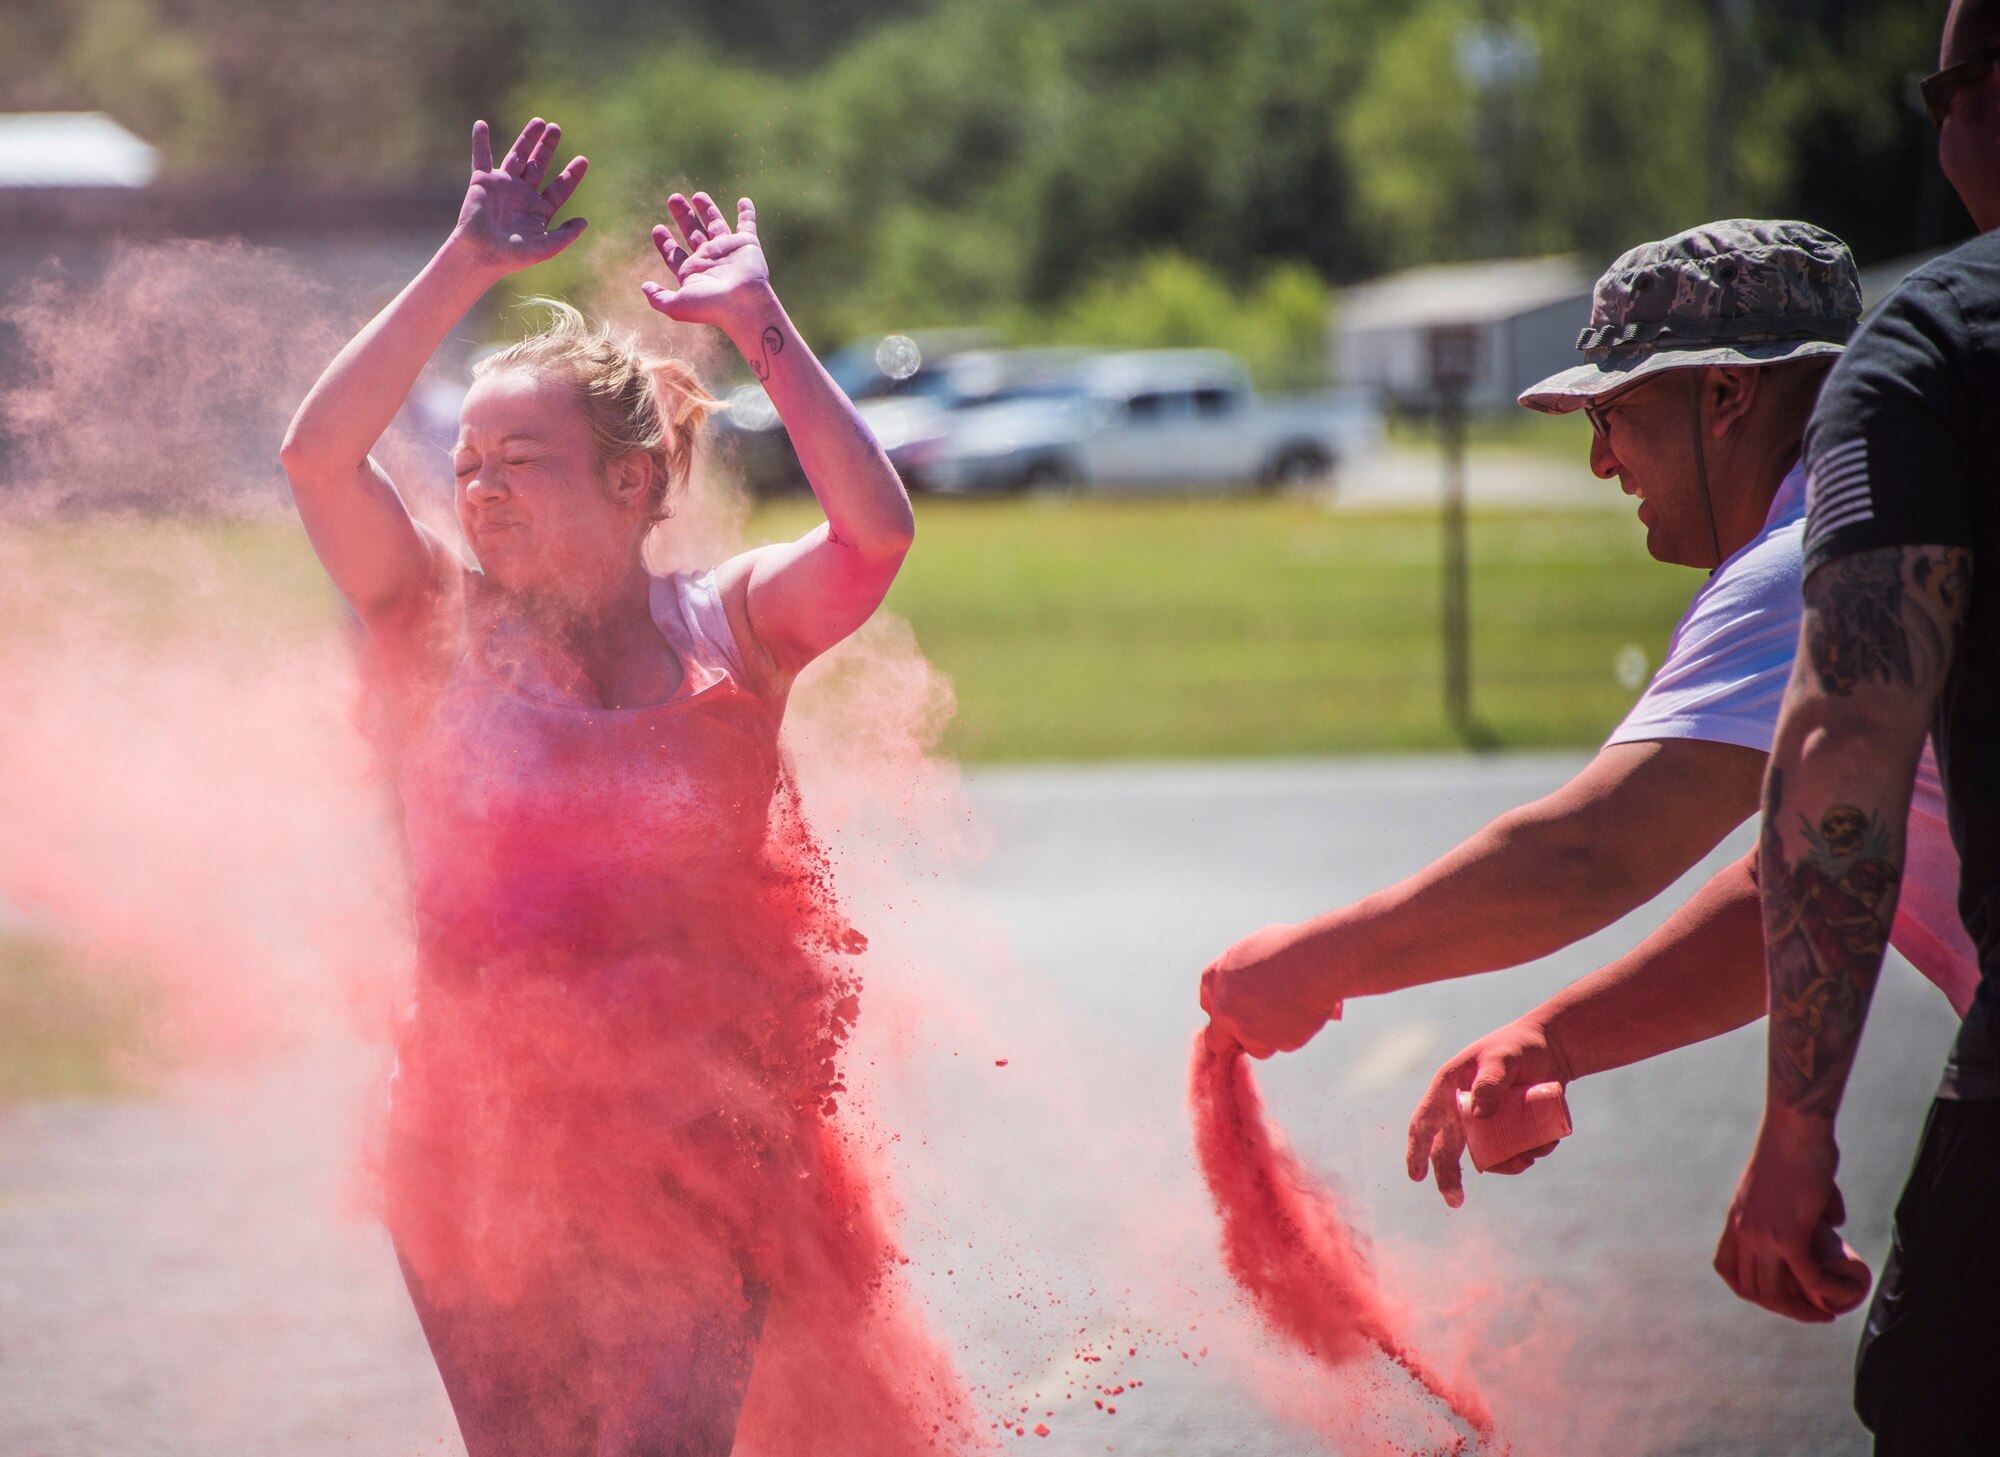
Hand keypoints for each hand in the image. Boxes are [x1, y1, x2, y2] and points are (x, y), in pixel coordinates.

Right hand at [450, 118, 587, 273]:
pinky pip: (481, 157)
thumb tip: (585, 221)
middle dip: (548, 147)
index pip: (560, 187)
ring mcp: (503, 186)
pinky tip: (481, 124)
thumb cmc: (514, 256)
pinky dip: (480, 141)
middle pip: (539, 164)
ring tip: (539, 122)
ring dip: (527, 138)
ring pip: (518, 156)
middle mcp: (523, 194)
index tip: (583, 160)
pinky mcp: (483, 182)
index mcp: (539, 210)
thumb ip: (566, 234)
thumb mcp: (546, 247)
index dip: (571, 174)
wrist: (482, 254)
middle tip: (556, 128)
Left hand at [642, 193, 772, 331]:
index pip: (675, 254)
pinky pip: (747, 224)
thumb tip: (644, 286)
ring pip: (715, 224)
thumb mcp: (676, 306)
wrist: (743, 304)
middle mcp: (709, 259)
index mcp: (693, 272)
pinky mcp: (746, 244)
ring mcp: (728, 250)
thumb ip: (658, 297)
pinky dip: (747, 213)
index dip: (665, 242)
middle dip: (683, 216)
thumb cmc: (711, 307)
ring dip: (707, 209)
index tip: (657, 229)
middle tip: (673, 199)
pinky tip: (744, 201)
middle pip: (692, 233)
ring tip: (697, 195)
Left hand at [1198, 923, 1338, 1059]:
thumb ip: (1238, 973)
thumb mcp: (1249, 949)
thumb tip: (1247, 981)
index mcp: (1215, 980)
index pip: (1209, 1005)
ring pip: (1255, 1047)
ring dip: (1268, 1038)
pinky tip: (1302, 1013)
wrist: (1314, 962)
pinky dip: (1292, 1034)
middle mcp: (1225, 1009)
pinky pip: (1283, 1045)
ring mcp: (1247, 1030)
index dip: (1224, 1010)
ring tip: (1289, 1013)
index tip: (1238, 1011)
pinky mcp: (1274, 1043)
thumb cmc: (1288, 947)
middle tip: (1254, 1030)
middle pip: (1218, 1039)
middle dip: (1233, 1038)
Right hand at [1406, 1019, 1566, 1208]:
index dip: (1416, 1150)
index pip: (1424, 1123)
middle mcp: (1461, 1109)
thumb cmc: (1518, 1047)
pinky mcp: (1508, 1130)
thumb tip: (1478, 1117)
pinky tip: (1544, 1146)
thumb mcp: (1503, 1059)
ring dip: (1503, 1166)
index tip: (1416, 1176)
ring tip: (1528, 1160)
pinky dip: (1526, 1157)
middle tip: (1456, 1201)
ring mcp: (1485, 1123)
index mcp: (1448, 1089)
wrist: (1552, 1050)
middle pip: (1448, 1150)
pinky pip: (1512, 1152)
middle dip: (1449, 1177)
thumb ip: (1490, 1081)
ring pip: (1485, 1157)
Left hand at [1714, 1113, 1871, 1322]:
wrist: (1796, 1130)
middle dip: (1784, 1308)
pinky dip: (1823, 1292)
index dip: (1751, 1291)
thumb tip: (1833, 1222)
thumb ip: (1808, 1205)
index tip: (1780, 1295)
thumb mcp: (1789, 1186)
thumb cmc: (1798, 1149)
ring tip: (1825, 1312)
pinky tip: (1838, 1294)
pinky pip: (1806, 1279)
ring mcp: (1763, 1235)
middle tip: (1813, 1310)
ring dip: (1801, 1311)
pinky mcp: (1789, 1235)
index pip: (1728, 1270)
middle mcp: (1744, 1231)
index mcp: (1737, 1219)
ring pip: (1774, 1293)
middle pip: (1752, 1289)